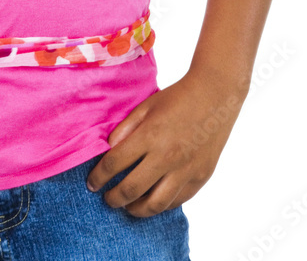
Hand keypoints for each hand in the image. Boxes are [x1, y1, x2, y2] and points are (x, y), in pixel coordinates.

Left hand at [86, 68, 246, 216]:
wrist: (214, 96)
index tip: (92, 183)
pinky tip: (151, 199)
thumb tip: (109, 150)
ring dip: (136, 209)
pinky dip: (161, 205)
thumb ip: (125, 129)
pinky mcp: (200, 177)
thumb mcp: (146, 106)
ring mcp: (186, 170)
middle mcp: (167, 157)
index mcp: (150, 136)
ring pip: (155, 204)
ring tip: (127, 206)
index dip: (98, 176)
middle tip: (106, 198)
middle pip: (132, 190)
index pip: (115, 164)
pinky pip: (177, 201)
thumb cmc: (177, 98)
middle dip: (113, 198)